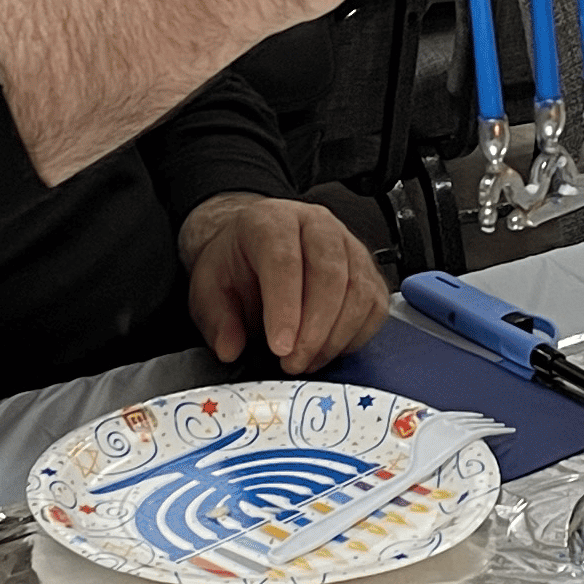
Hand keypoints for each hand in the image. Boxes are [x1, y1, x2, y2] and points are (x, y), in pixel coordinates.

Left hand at [181, 193, 387, 372]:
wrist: (255, 246)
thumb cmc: (237, 264)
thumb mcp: (209, 287)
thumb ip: (217, 318)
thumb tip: (230, 348)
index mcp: (272, 221)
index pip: (285, 260)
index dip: (285, 307)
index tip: (280, 346)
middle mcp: (317, 225)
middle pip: (330, 273)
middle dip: (314, 328)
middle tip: (293, 362)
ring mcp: (349, 245)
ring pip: (358, 290)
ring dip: (335, 336)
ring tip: (306, 361)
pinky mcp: (367, 270)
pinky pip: (374, 305)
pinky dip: (355, 335)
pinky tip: (328, 350)